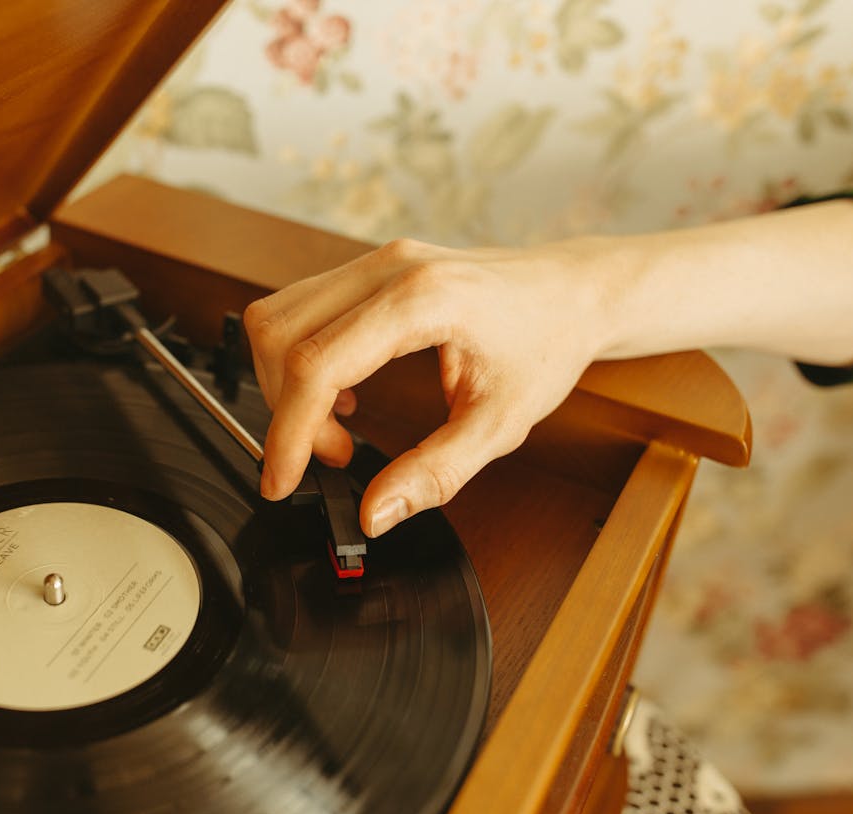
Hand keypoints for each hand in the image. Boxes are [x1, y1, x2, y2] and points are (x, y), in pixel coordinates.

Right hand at [244, 237, 609, 536]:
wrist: (574, 291)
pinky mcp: (369, 269)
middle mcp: (388, 268)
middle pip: (281, 337)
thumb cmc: (548, 342)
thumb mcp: (501, 424)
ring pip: (278, 318)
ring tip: (339, 426)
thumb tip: (375, 512)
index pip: (316, 364)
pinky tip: (345, 394)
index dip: (288, 432)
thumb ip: (435, 473)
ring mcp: (374, 262)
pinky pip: (301, 310)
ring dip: (289, 384)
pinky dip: (302, 359)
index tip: (281, 481)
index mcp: (421, 299)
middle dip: (288, 411)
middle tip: (336, 454)